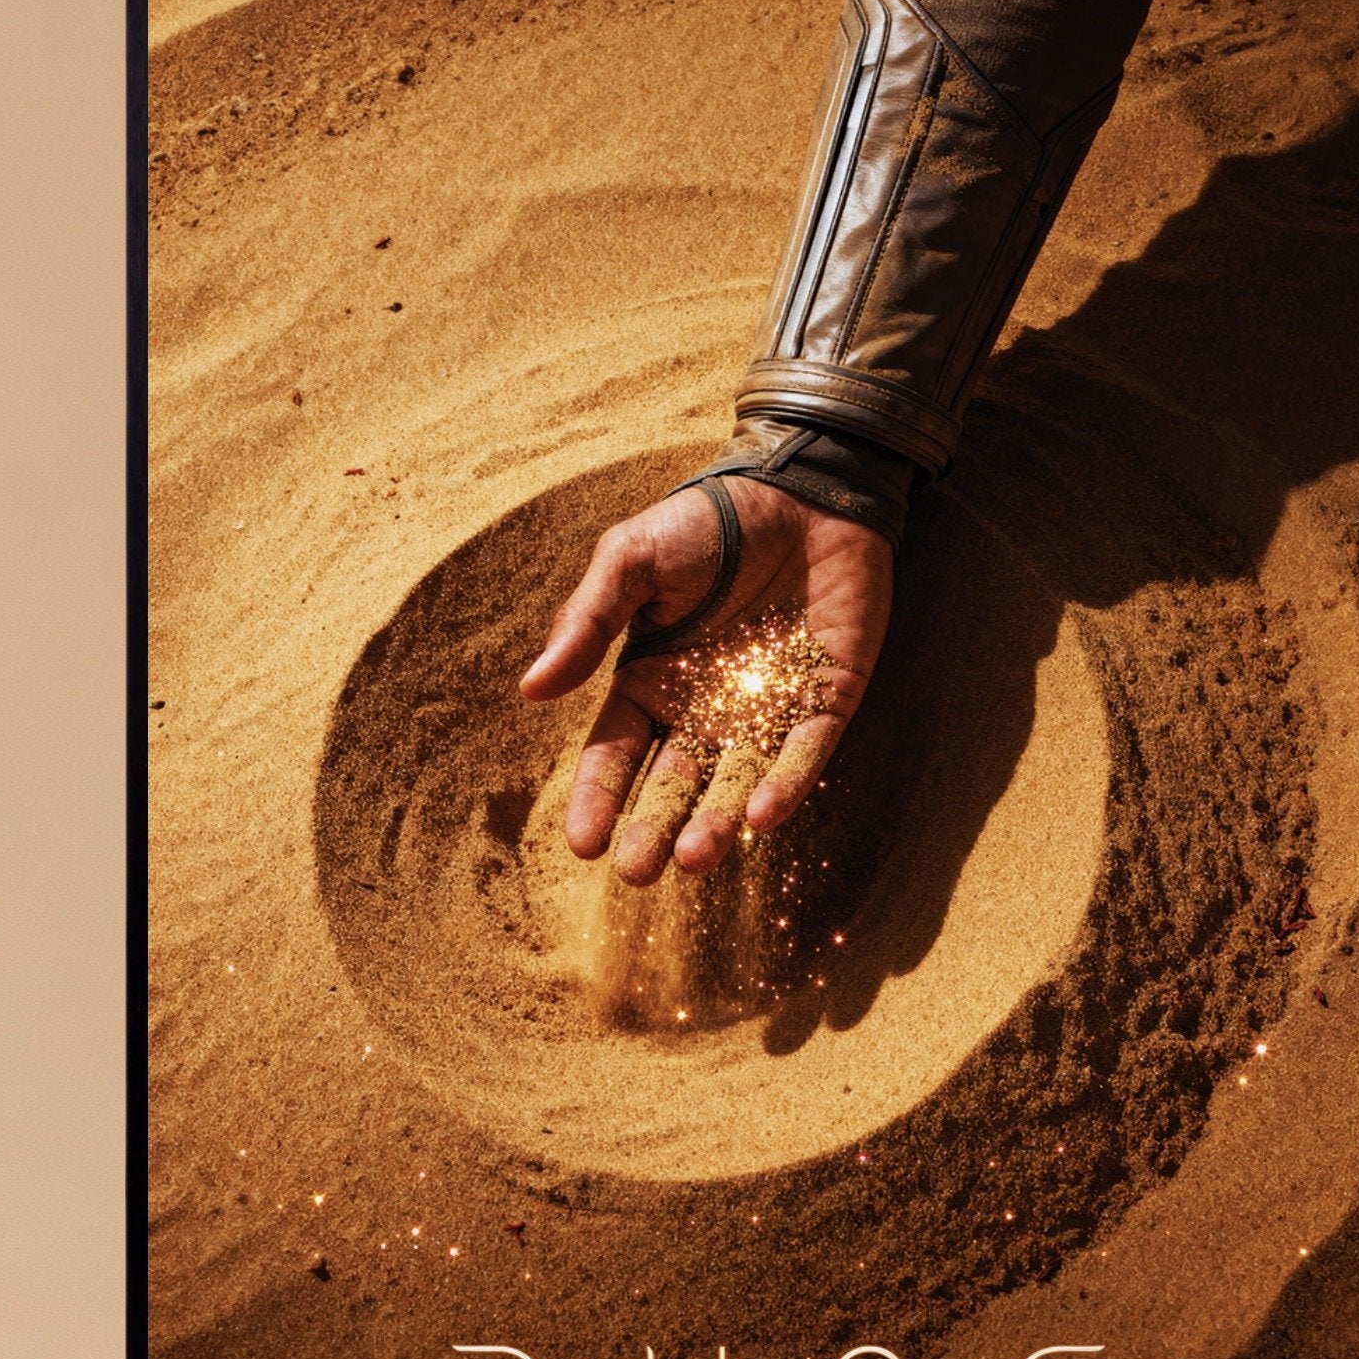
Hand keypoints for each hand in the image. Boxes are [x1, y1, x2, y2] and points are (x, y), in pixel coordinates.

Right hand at [518, 479, 895, 884]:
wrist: (800, 487)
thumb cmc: (706, 522)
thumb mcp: (631, 561)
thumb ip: (587, 622)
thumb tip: (531, 691)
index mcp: (651, 683)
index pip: (616, 756)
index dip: (598, 800)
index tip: (583, 846)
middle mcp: (705, 710)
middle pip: (674, 785)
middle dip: (655, 830)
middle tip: (639, 872)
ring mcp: (766, 709)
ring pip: (738, 782)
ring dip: (716, 822)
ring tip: (695, 857)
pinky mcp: (826, 699)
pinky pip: (804, 753)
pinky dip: (787, 785)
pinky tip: (764, 817)